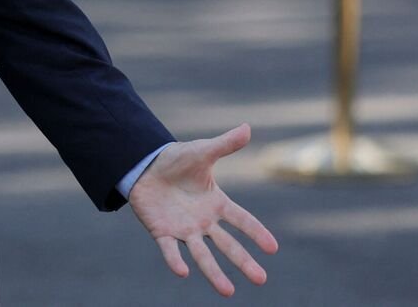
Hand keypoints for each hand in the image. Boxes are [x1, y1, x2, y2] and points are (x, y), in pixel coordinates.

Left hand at [128, 123, 278, 296]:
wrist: (144, 166)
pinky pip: (170, 250)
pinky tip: (183, 272)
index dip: (256, 232)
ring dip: (215, 272)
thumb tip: (248, 127)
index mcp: (216, 203)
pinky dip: (175, 260)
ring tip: (228, 292)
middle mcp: (204, 221)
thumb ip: (225, 144)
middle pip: (227, 245)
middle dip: (244, 262)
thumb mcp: (202, 151)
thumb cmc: (176, 160)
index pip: (241, 220)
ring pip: (202, 255)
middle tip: (261, 279)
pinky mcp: (163, 232)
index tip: (272, 248)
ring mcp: (184, 229)